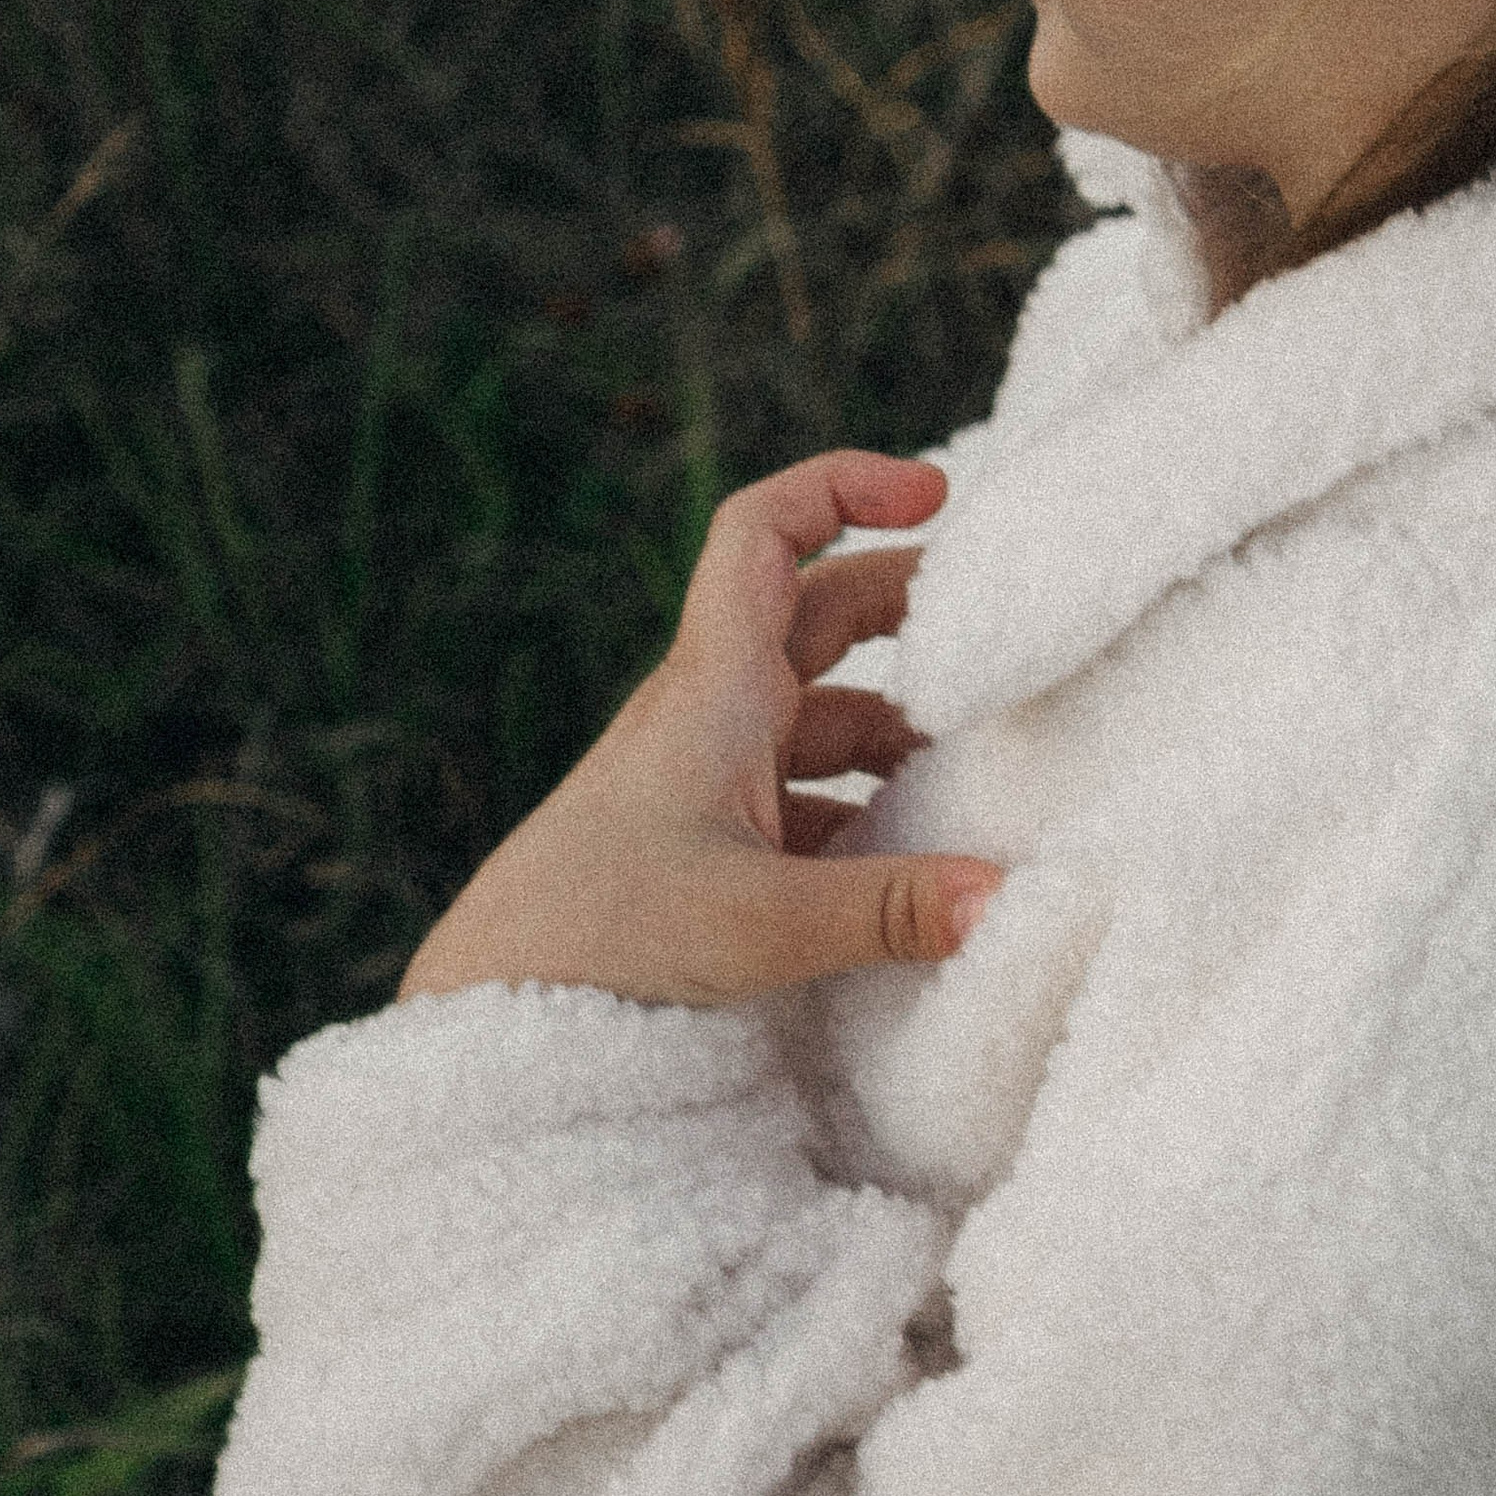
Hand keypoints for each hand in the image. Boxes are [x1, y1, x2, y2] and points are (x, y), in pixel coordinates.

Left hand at [396, 451, 1002, 1007]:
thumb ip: (888, 910)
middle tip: (1000, 644)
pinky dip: (863, 813)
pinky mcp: (703, 847)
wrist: (487, 1009)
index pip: (764, 533)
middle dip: (909, 614)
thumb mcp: (760, 925)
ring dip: (896, 734)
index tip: (936, 496)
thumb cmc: (600, 941)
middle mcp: (708, 717)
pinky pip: (803, 800)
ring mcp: (704, 782)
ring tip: (980, 780)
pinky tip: (910, 871)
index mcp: (713, 691)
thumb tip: (1008, 898)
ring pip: (819, 719)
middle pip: (818, 619)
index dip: (843, 486)